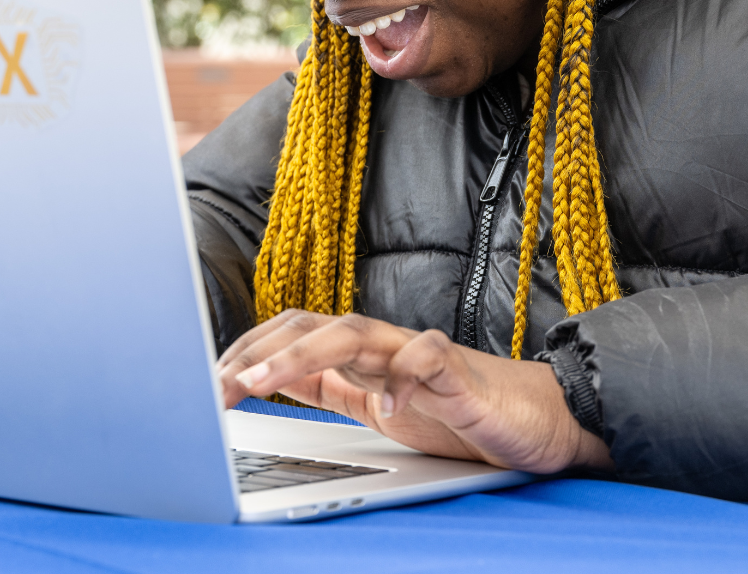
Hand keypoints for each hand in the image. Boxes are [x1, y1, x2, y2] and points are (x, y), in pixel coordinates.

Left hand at [216, 310, 613, 474]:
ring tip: (263, 381)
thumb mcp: (378, 406)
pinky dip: (400, 381)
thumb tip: (270, 378)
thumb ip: (331, 388)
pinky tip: (384, 407)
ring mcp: (419, 354)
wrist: (537, 420)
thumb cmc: (458, 412)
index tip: (209, 380)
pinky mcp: (458, 372)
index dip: (249, 351)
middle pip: (312, 327)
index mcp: (362, 355)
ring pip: (353, 334)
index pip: (293, 335)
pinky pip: (425, 361)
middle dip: (259, 352)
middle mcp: (385, 346)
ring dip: (301, 356)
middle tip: (218, 385)